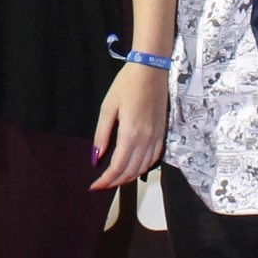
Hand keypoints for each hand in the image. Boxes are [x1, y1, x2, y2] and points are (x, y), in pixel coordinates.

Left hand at [91, 64, 168, 190]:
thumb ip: (102, 135)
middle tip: (102, 185)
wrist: (151, 70)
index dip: (106, 180)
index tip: (95, 187)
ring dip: (129, 177)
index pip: (118, 167)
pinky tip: (134, 167)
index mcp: (130, 134)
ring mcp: (156, 136)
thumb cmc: (126, 85)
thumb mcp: (107, 108)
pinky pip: (154, 158)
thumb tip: (96, 158)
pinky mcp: (162, 132)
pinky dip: (143, 167)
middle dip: (115, 182)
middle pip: (131, 171)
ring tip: (115, 178)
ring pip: (144, 167)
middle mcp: (146, 139)